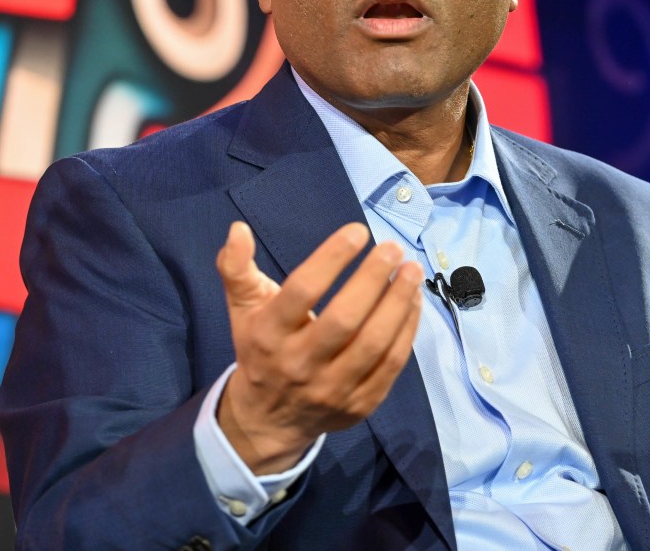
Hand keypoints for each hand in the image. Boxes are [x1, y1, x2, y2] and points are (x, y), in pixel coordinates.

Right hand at [214, 221, 422, 472]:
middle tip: (393, 249)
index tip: (358, 231)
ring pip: (374, 343)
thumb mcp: (241, 308)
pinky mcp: (360, 405)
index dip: (332, 258)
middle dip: (373, 279)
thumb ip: (236, 267)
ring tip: (412, 271)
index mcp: (268, 335)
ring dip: (399, 303)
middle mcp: (299, 364)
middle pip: (344, 319)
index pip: (303, 291)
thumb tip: (238, 229)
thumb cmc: (260, 349)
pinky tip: (413, 301)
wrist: (268, 419)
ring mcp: (332, 389)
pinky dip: (407, 330)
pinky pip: (391, 365)